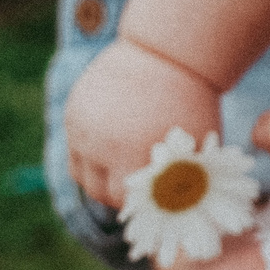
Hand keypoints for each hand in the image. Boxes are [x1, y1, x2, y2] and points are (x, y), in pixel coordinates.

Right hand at [63, 38, 223, 205]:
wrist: (169, 52)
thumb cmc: (193, 105)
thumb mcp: (196, 149)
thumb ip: (183, 185)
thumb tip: (177, 217)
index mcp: (133, 159)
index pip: (126, 204)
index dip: (140, 207)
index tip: (153, 204)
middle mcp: (101, 146)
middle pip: (98, 192)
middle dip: (117, 197)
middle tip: (135, 193)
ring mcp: (83, 128)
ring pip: (81, 174)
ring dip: (98, 179)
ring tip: (121, 174)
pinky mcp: (73, 112)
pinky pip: (74, 147)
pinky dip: (89, 155)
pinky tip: (113, 149)